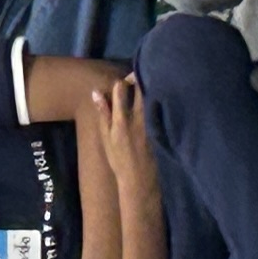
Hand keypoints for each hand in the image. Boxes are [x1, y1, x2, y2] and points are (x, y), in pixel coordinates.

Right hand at [85, 71, 153, 190]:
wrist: (139, 178)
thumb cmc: (119, 159)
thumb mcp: (106, 137)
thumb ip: (103, 113)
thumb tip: (96, 92)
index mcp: (121, 120)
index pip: (121, 89)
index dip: (121, 82)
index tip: (122, 83)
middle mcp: (138, 117)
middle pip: (141, 88)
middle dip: (138, 79)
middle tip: (135, 80)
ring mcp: (152, 121)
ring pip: (152, 95)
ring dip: (148, 87)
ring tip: (147, 85)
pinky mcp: (162, 126)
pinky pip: (160, 106)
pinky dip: (157, 100)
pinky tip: (158, 100)